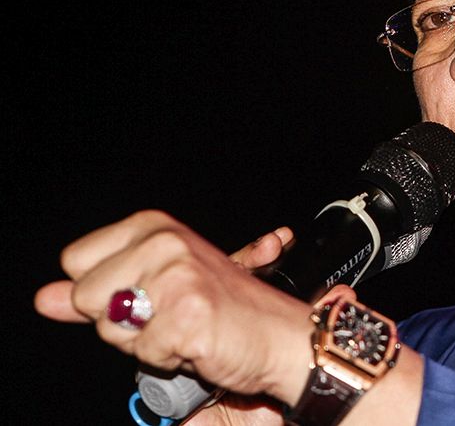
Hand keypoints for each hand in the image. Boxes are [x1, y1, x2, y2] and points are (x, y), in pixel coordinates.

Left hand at [34, 210, 313, 404]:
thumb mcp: (154, 289)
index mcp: (153, 227)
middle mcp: (164, 242)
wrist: (280, 335)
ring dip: (145, 342)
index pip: (76, 261)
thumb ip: (96, 293)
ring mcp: (176, 276)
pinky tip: (198, 342)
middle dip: (121, 321)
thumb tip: (45, 298)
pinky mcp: (188, 314)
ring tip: (185, 328)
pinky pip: (143, 353)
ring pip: (111, 328)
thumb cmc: (222, 310)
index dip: (102, 291)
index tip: (146, 293)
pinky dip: (169, 359)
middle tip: (169, 315)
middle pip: (86, 297)